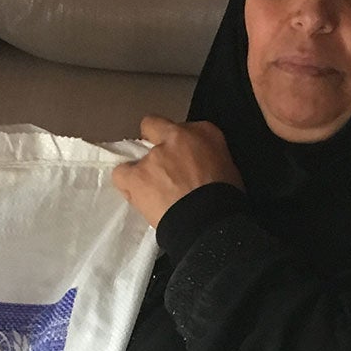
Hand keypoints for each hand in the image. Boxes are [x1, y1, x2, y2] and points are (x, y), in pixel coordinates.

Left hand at [111, 117, 241, 230]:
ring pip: (138, 155)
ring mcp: (155, 155)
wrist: (208, 222)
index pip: (185, 127)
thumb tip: (198, 161)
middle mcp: (177, 137)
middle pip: (156, 130)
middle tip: (165, 170)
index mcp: (205, 133)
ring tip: (154, 191)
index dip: (180, 143)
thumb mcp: (228, 167)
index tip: (181, 157)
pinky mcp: (138, 175)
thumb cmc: (225, 198)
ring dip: (145, 170)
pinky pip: (121, 173)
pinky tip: (136, 193)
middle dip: (157, 144)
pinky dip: (126, 182)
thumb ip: (209, 155)